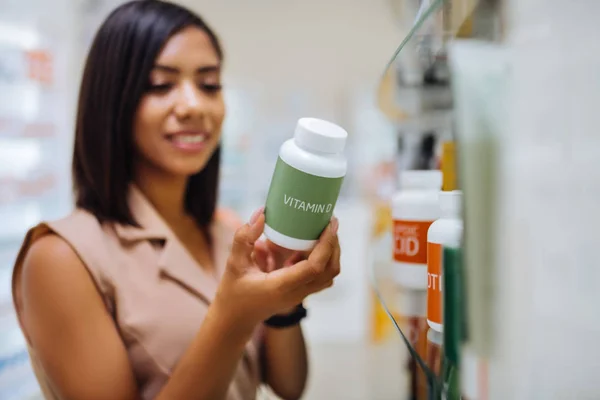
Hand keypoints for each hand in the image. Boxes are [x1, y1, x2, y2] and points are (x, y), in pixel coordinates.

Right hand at [213, 208, 340, 335]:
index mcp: (281, 285)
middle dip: (333, 245)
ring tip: (323, 230)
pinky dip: (322, 259)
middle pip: (329, 270)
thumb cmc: (233, 291)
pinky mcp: (300, 292)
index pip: (314, 267)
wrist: (235, 319)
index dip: (326, 244)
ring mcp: (300, 295)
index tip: (328, 224)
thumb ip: (244, 237)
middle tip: (329, 222)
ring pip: (328, 275)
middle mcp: (296, 292)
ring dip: (331, 252)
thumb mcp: (233, 262)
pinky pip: (320, 276)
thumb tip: (262, 213)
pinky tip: (308, 244)